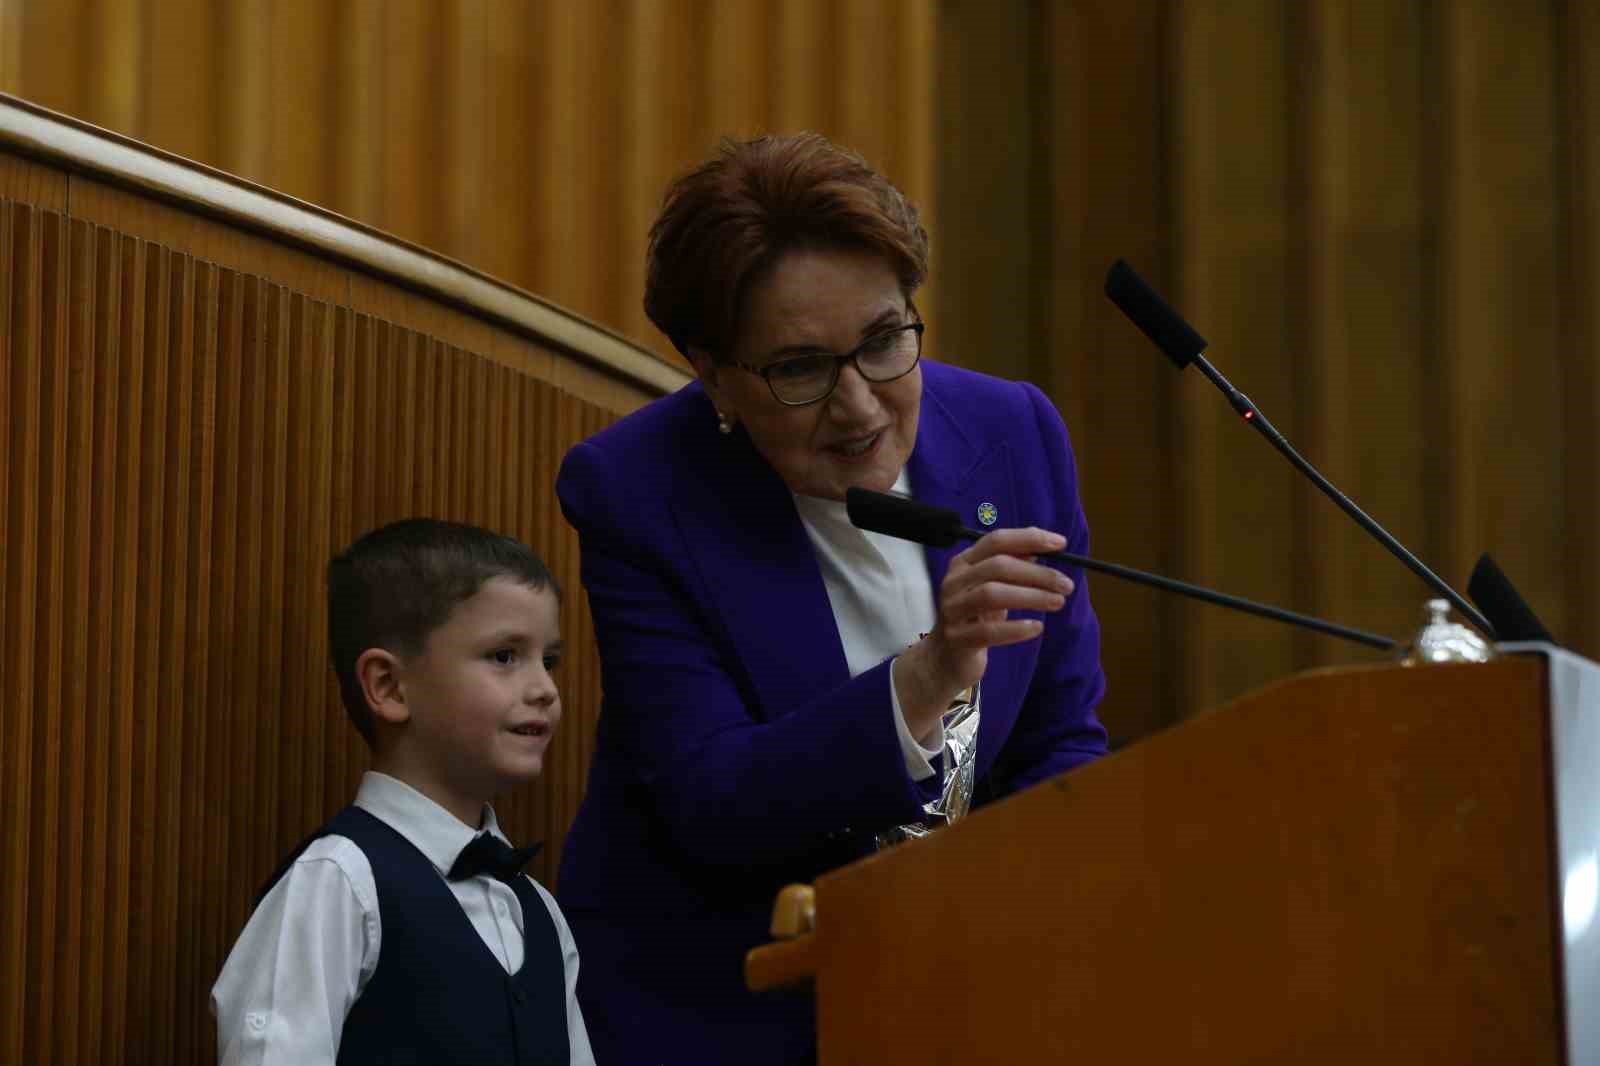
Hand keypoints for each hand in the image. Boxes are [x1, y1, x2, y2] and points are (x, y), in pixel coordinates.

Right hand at [895, 527, 1074, 740]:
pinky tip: (1037, 628)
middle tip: (1066, 585)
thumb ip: (1013, 567)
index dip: (1029, 539)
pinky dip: (1016, 628)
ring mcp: (952, 609)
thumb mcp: (995, 587)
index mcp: (964, 562)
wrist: (947, 656)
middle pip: (997, 566)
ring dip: (1031, 597)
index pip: (996, 541)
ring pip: (991, 595)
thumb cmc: (978, 616)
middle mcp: (954, 581)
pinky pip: (988, 631)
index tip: (1061, 544)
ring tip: (1058, 603)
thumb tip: (1041, 549)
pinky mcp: (956, 638)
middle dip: (1037, 573)